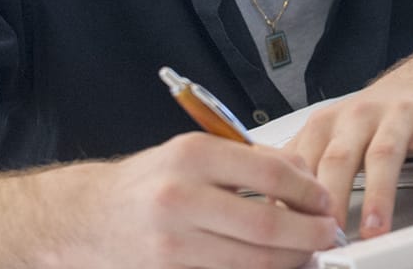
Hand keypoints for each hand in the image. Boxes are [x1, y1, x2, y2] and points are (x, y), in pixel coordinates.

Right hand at [44, 133, 337, 268]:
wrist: (87, 218)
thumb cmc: (148, 184)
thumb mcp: (193, 154)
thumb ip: (249, 161)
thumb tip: (305, 177)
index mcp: (192, 156)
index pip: (271, 174)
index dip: (309, 192)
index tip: (323, 201)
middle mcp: (180, 198)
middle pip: (267, 228)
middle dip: (309, 235)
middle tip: (326, 235)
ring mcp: (173, 244)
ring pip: (254, 264)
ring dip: (290, 262)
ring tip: (305, 254)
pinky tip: (271, 266)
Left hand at [286, 67, 412, 238]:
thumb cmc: (383, 113)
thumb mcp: (336, 132)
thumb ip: (307, 164)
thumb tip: (274, 205)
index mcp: (329, 122)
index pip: (303, 162)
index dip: (295, 197)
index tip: (293, 230)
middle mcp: (361, 114)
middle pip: (339, 157)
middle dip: (331, 198)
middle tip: (329, 234)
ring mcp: (401, 113)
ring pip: (384, 155)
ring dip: (378, 195)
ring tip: (375, 229)